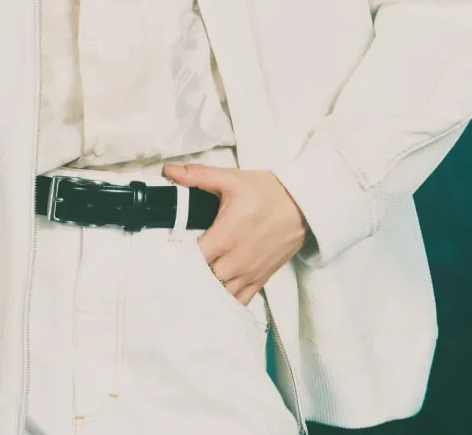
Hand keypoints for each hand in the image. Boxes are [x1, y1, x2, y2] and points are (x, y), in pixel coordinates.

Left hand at [162, 163, 309, 305]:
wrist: (302, 206)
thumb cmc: (266, 192)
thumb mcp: (231, 179)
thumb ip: (198, 176)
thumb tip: (169, 171)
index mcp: (224, 237)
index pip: (192, 259)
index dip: (178, 257)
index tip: (169, 250)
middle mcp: (235, 261)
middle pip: (203, 279)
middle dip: (190, 274)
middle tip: (178, 265)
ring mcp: (249, 274)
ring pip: (220, 294)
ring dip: (207, 288)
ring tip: (195, 280)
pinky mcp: (261, 280)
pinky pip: (240, 301)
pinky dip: (227, 300)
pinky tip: (217, 294)